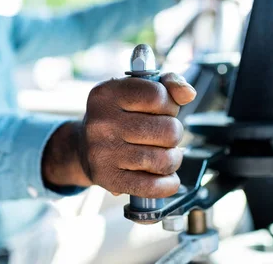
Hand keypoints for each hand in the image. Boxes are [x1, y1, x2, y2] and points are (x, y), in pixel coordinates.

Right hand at [42, 73, 195, 197]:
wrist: (84, 147)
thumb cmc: (118, 117)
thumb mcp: (134, 92)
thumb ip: (166, 85)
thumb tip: (188, 92)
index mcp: (107, 94)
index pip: (157, 95)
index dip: (170, 105)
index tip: (163, 110)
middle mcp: (101, 122)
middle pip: (167, 129)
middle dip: (174, 134)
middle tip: (163, 135)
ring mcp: (103, 152)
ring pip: (164, 159)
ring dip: (172, 159)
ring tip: (164, 155)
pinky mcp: (108, 179)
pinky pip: (152, 186)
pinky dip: (168, 184)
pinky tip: (167, 178)